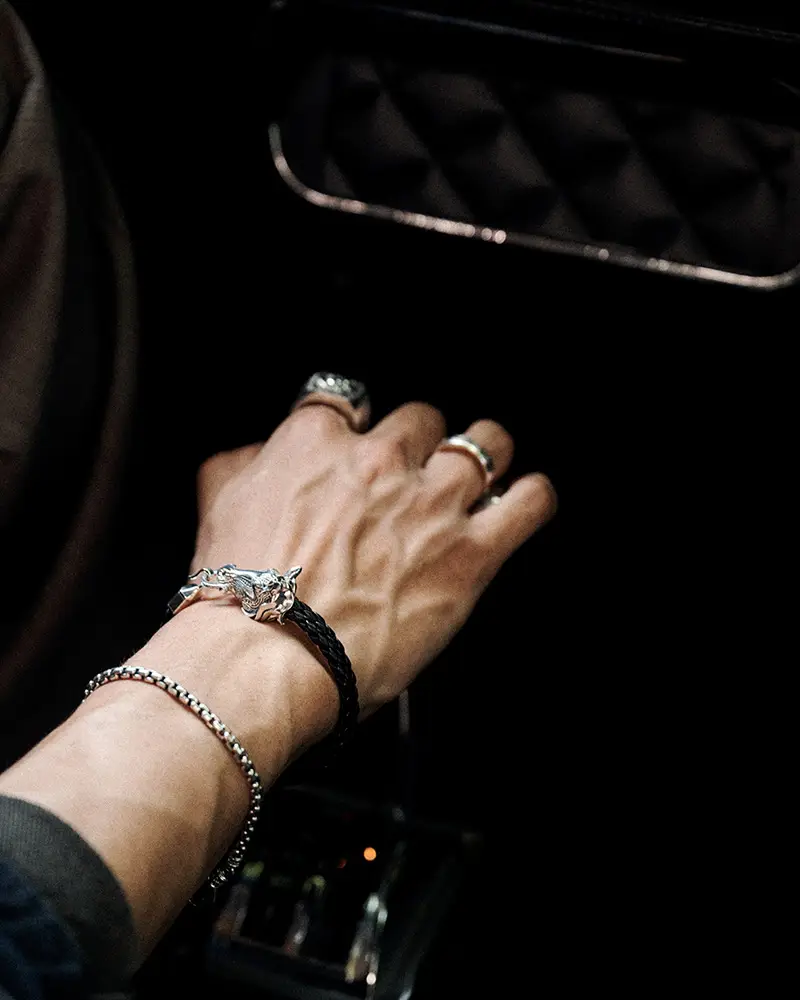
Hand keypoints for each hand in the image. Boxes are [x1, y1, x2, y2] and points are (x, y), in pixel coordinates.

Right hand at [192, 401, 555, 719]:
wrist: (266, 657)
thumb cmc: (237, 595)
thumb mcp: (218, 509)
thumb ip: (242, 464)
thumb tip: (257, 453)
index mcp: (316, 443)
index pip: (347, 399)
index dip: (358, 421)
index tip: (362, 440)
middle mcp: (380, 460)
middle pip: (422, 418)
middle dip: (422, 443)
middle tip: (418, 472)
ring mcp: (431, 502)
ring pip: (484, 445)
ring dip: (486, 454)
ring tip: (484, 470)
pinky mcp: (471, 552)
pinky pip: (529, 501)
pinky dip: (533, 497)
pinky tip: (526, 500)